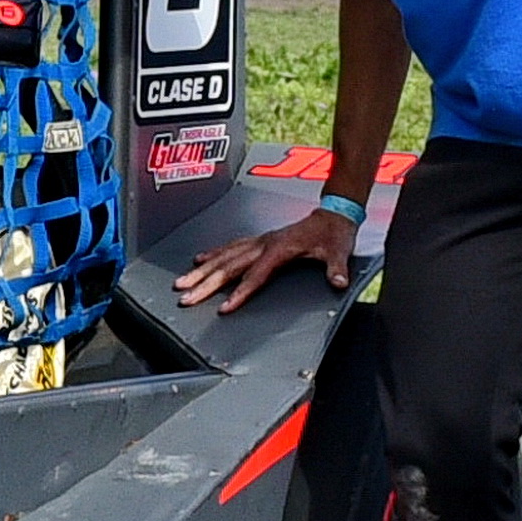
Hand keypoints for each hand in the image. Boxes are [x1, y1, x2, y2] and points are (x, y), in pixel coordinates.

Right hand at [172, 207, 359, 312]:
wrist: (332, 214)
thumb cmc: (332, 233)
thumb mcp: (339, 250)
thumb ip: (336, 268)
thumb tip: (338, 282)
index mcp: (279, 248)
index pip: (254, 274)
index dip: (239, 292)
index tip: (223, 307)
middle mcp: (264, 243)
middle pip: (228, 266)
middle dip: (205, 284)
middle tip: (187, 297)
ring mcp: (258, 240)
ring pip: (223, 256)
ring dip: (201, 271)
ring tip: (182, 282)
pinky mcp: (257, 240)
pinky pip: (229, 247)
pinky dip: (212, 254)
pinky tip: (199, 261)